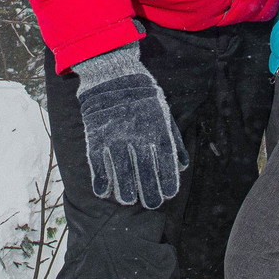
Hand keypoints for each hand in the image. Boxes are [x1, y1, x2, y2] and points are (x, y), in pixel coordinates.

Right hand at [74, 49, 185, 208]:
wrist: (112, 74)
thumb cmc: (143, 96)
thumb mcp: (164, 114)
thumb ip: (174, 141)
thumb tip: (182, 166)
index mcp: (157, 130)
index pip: (166, 163)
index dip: (168, 182)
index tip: (169, 195)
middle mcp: (138, 137)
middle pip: (146, 173)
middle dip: (151, 193)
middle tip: (152, 204)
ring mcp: (115, 138)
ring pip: (122, 174)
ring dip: (126, 192)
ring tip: (129, 201)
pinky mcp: (96, 137)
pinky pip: (98, 165)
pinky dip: (101, 181)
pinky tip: (105, 191)